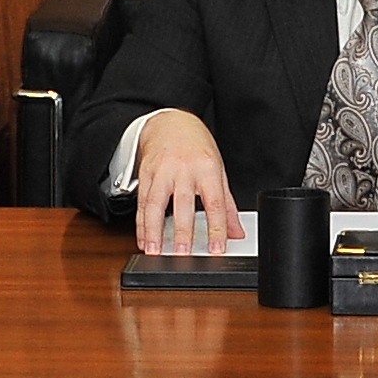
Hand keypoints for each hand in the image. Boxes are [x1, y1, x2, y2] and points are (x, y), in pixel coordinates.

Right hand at [130, 112, 243, 256]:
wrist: (171, 123)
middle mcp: (183, 169)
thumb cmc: (197, 148)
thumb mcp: (218, 171)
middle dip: (181, 232)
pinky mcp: (146, 174)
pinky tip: (143, 239)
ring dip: (153, 231)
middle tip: (181, 254)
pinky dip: (141, 224)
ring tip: (153, 251)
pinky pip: (142, 202)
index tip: (217, 248)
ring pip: (155, 204)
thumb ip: (226, 205)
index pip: (214, 203)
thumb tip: (237, 232)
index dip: (216, 228)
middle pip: (182, 204)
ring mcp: (162, 171)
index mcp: (207, 168)